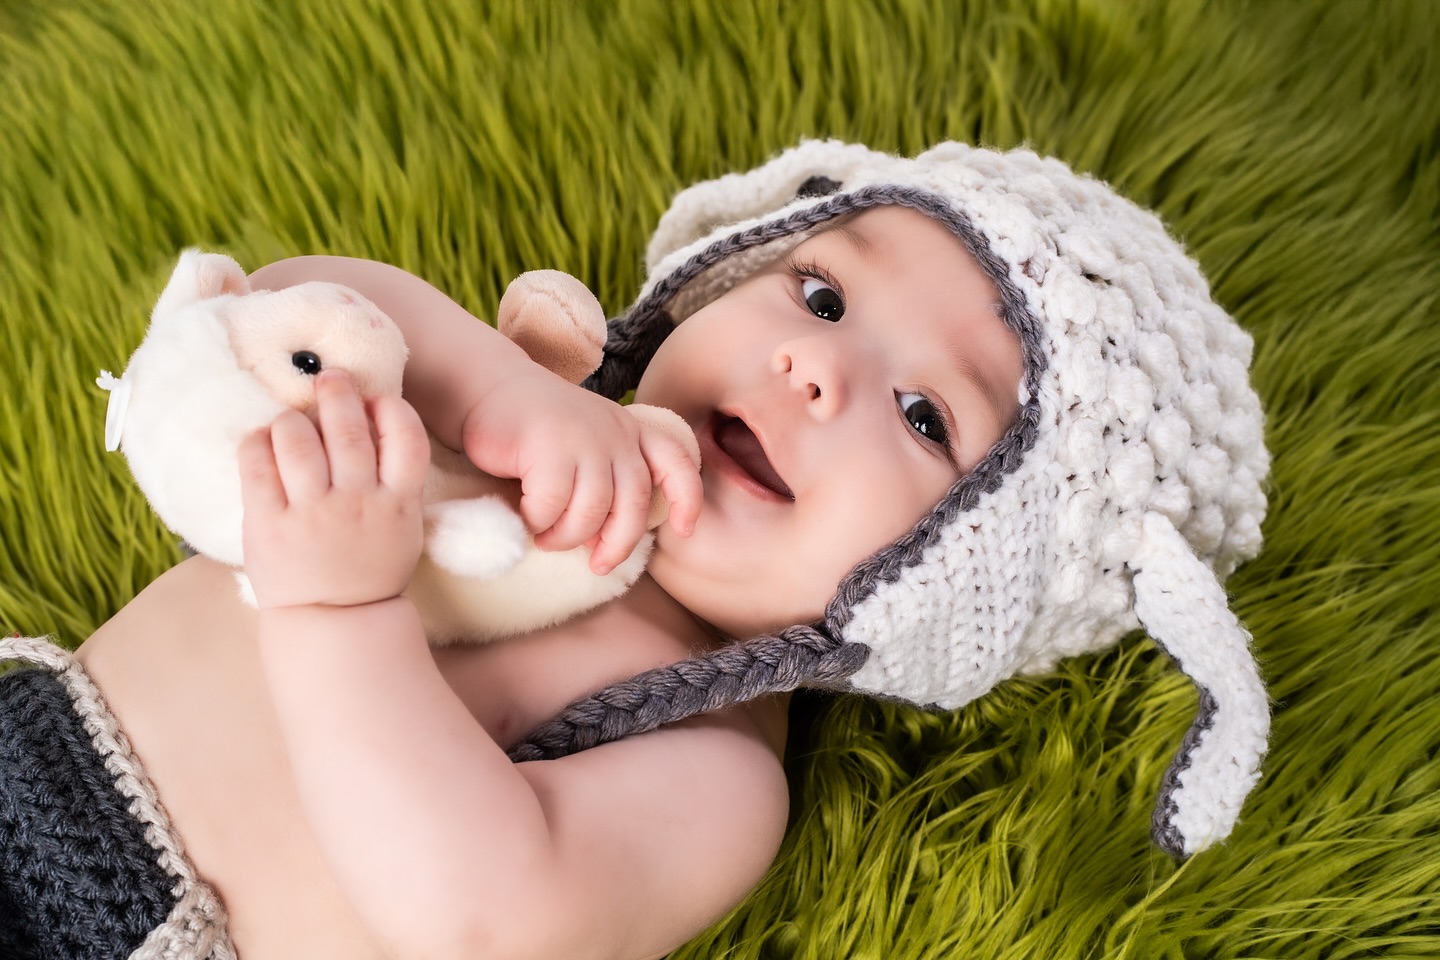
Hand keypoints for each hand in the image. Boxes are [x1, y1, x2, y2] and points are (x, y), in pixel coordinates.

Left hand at [239, 370, 430, 608]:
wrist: (336, 623)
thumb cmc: (371, 569)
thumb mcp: (404, 528)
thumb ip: (397, 482)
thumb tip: (374, 422)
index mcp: (398, 504)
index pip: (406, 438)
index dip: (393, 409)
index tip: (378, 400)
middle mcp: (357, 504)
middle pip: (348, 429)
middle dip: (337, 393)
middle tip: (330, 380)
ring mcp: (312, 515)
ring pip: (298, 438)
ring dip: (293, 418)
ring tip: (293, 420)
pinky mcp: (269, 525)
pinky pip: (257, 464)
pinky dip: (258, 441)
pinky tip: (263, 441)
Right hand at [462, 367, 701, 574]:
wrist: (488, 388)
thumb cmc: (536, 431)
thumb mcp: (584, 448)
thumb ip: (604, 482)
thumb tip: (604, 544)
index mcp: (630, 431)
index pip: (675, 462)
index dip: (686, 498)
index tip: (686, 531)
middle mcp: (615, 433)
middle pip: (633, 504)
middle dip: (618, 545)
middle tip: (598, 566)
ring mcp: (583, 437)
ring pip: (592, 511)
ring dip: (567, 538)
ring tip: (546, 538)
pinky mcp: (548, 446)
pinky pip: (552, 505)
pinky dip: (539, 522)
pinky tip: (526, 518)